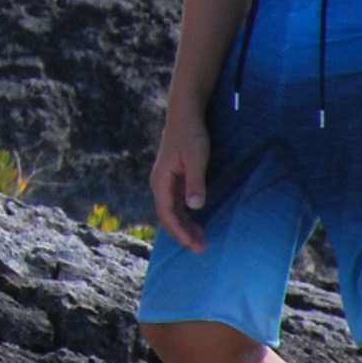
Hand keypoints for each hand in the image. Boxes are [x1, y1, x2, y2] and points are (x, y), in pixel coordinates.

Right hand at [151, 106, 212, 248]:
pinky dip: (185, 216)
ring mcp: (165, 181)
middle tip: (202, 248)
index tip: (195, 244)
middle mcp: (159, 183)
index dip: (180, 232)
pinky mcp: (173, 178)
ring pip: (172, 211)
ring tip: (200, 239)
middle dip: (182, 234)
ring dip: (184, 226)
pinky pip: (176, 203)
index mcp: (161, 180)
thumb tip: (194, 206)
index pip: (167, 214)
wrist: (185, 114)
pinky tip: (197, 221)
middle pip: (167, 216)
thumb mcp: (196, 158)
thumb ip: (195, 182)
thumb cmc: (191, 135)